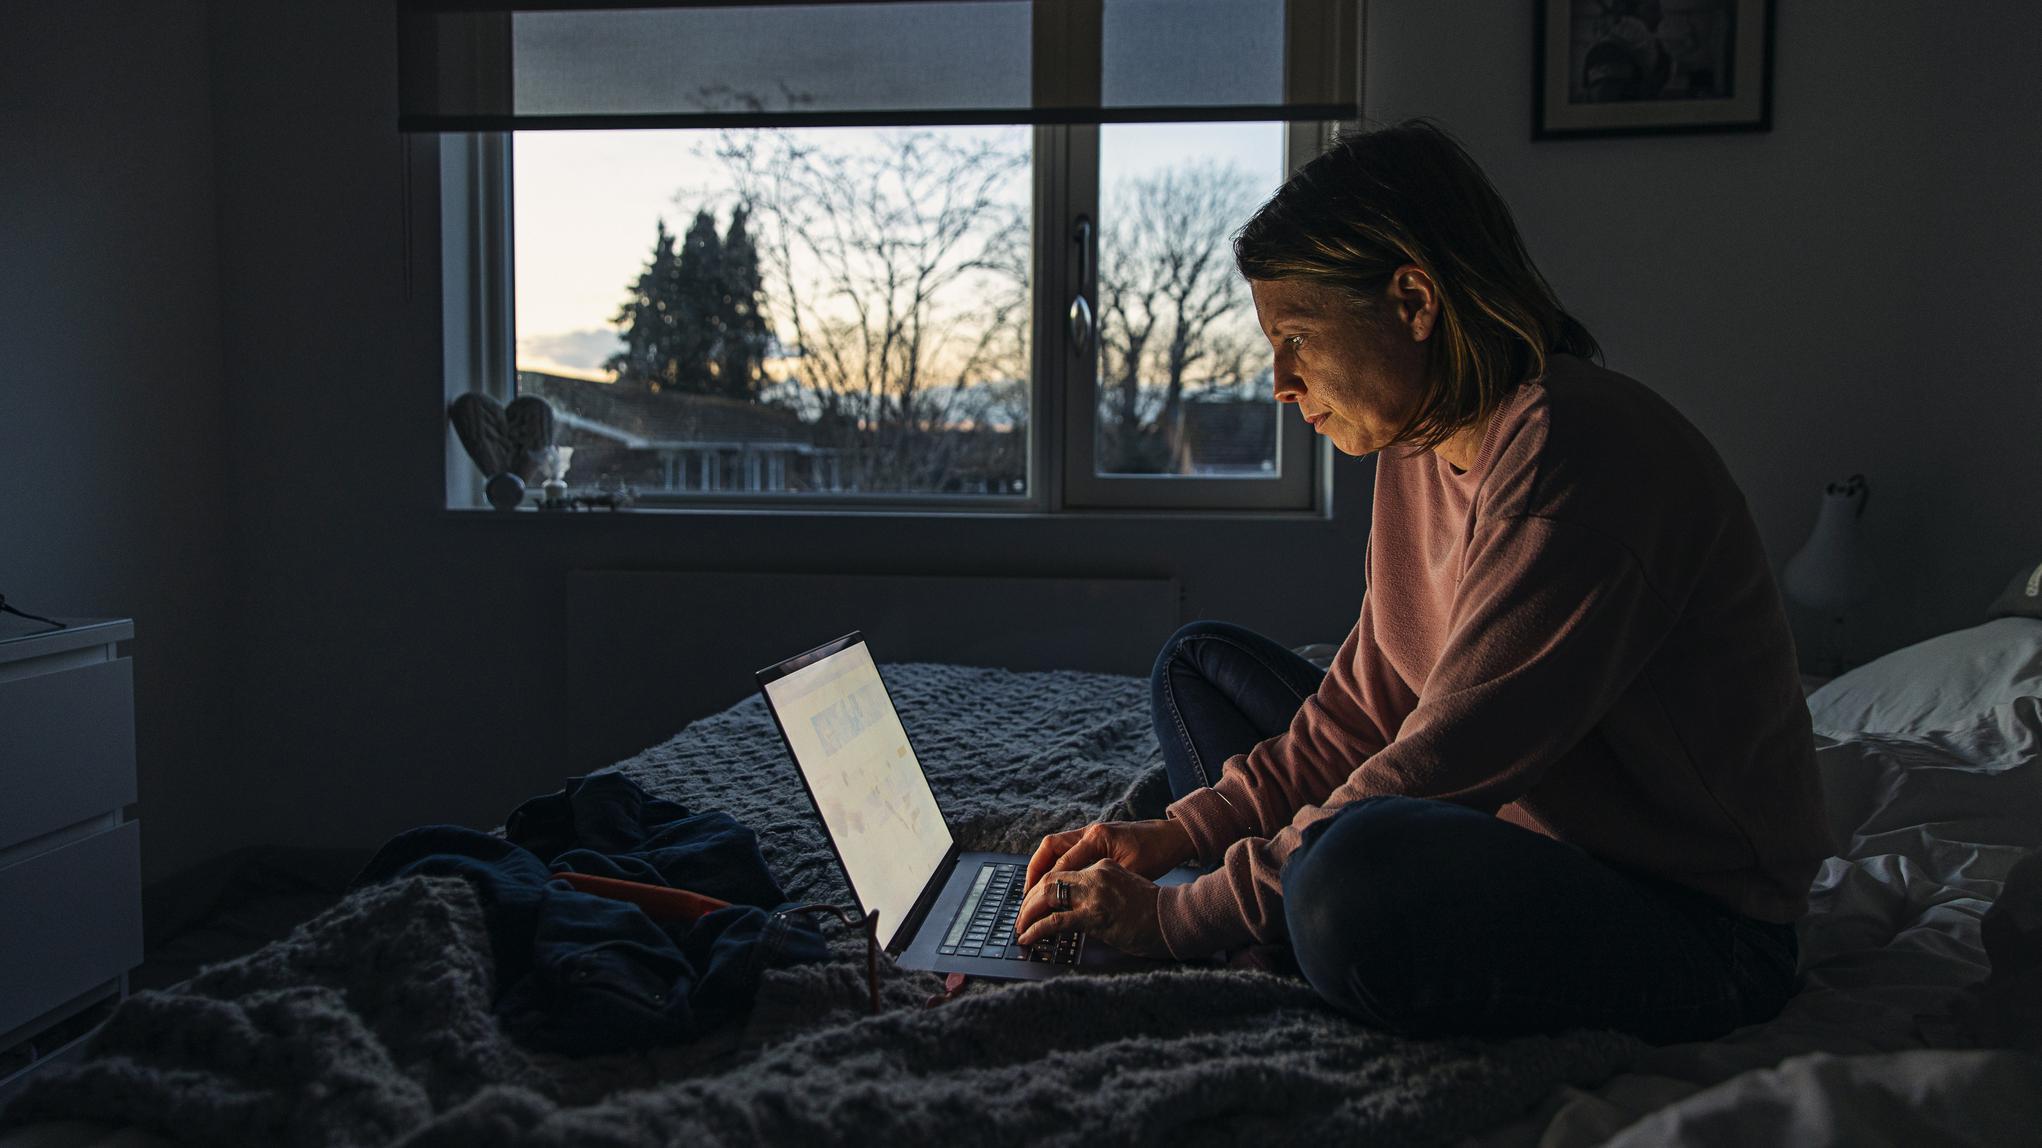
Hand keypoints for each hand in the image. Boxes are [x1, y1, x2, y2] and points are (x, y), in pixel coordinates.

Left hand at [1012, 859, 1168, 957]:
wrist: (1174, 919)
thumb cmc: (1152, 911)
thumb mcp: (1123, 890)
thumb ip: (1099, 892)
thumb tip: (1075, 908)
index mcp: (1103, 866)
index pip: (1063, 872)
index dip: (1042, 888)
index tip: (1033, 902)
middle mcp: (1097, 875)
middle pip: (1050, 880)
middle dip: (1029, 899)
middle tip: (1021, 916)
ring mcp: (1095, 894)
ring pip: (1048, 896)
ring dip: (1028, 913)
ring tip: (1020, 928)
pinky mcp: (1095, 915)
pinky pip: (1056, 921)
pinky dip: (1037, 929)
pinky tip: (1028, 937)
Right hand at [1022, 818, 1195, 893]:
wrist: (1172, 837)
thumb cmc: (1157, 853)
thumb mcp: (1132, 872)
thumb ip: (1105, 882)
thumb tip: (1080, 901)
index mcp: (1097, 837)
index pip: (1063, 863)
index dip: (1047, 885)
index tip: (1036, 903)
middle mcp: (1090, 831)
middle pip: (1050, 847)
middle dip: (1034, 871)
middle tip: (1026, 896)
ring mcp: (1091, 833)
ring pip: (1055, 847)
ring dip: (1042, 867)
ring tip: (1033, 891)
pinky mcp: (1095, 839)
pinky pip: (1066, 850)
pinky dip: (1056, 865)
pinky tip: (1054, 883)